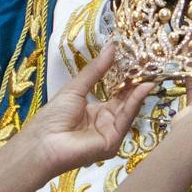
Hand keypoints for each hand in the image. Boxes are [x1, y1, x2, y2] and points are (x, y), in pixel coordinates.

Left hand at [15, 44, 154, 179]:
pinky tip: (142, 88)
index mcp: (95, 113)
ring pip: (128, 111)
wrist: (42, 143)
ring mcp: (110, 135)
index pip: (116, 95)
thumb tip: (112, 48)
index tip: (136, 61)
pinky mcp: (112, 143)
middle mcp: (105, 124)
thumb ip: (95, 70)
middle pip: (125, 103)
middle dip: (136, 85)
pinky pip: (125, 121)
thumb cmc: (53, 117)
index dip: (126, 79)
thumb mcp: (75, 88)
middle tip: (148, 65)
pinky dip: (135, 103)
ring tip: (149, 73)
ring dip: (139, 92)